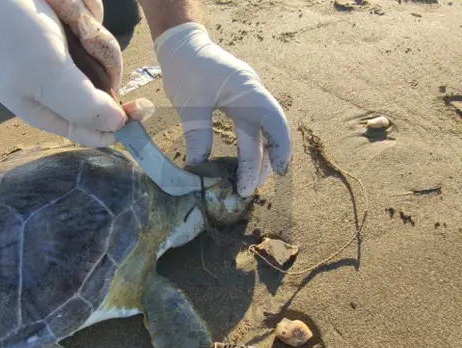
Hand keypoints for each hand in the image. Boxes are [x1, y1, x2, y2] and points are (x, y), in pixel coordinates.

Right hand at [0, 0, 150, 146]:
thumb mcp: (44, 74)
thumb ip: (83, 105)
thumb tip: (118, 128)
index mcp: (53, 108)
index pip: (100, 130)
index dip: (124, 121)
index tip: (143, 104)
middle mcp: (61, 81)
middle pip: (109, 81)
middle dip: (98, 52)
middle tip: (73, 31)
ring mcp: (62, 48)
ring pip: (101, 44)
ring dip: (84, 22)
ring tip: (53, 6)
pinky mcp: (62, 20)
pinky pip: (91, 15)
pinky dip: (76, 2)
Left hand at [154, 22, 291, 196]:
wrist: (180, 44)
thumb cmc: (186, 68)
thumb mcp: (190, 104)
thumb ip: (198, 135)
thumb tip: (198, 169)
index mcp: (248, 92)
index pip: (274, 122)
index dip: (280, 148)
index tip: (279, 172)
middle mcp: (253, 95)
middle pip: (267, 133)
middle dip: (262, 163)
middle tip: (248, 189)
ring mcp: (247, 98)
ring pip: (259, 133)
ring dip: (256, 157)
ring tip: (246, 182)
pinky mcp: (237, 102)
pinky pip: (248, 127)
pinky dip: (247, 147)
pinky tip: (240, 163)